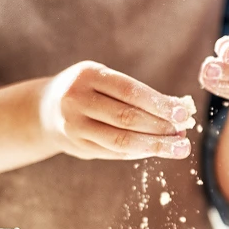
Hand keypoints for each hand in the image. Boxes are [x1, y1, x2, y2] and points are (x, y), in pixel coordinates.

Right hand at [39, 61, 195, 159]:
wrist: (44, 109)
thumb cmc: (89, 90)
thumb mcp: (105, 80)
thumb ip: (137, 94)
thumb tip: (180, 109)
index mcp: (87, 76)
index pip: (129, 91)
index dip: (158, 104)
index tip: (183, 113)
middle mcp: (76, 100)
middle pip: (126, 118)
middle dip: (160, 128)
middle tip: (183, 135)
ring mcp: (74, 126)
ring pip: (121, 141)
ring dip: (154, 146)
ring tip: (178, 147)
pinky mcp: (77, 147)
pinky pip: (114, 153)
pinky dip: (139, 153)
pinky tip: (156, 150)